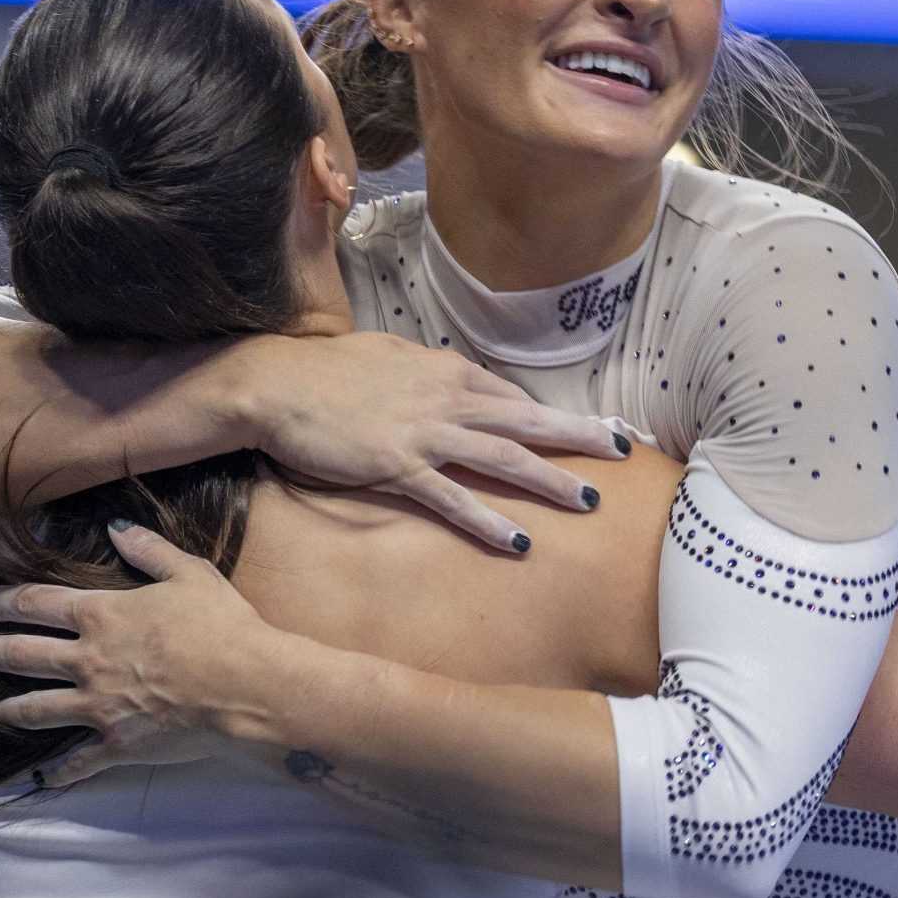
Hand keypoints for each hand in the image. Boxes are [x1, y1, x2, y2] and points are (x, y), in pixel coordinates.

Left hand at [0, 520, 268, 786]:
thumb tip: (114, 526)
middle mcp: (86, 660)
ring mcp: (96, 705)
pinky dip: (59, 770)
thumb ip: (149, 549)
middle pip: (25, 655)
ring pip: (38, 708)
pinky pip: (78, 761)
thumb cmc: (220, 623)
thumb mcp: (189, 572)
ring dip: (11, 708)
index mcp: (101, 615)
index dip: (7, 601)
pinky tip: (45, 777)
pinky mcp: (115, 742)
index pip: (39, 604)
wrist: (243, 682)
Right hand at [236, 331, 628, 553]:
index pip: (513, 397)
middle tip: (623, 450)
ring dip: (550, 480)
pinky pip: (454, 498)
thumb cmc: (325, 371)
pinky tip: (519, 540)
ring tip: (589, 499)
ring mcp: (425, 433)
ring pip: (504, 458)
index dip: (554, 415)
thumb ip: (426, 369)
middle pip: (526, 421)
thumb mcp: (388, 357)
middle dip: (579, 436)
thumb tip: (450, 374)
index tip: (591, 427)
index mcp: (446, 371)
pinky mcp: (398, 466)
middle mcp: (447, 399)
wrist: (274, 383)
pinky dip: (489, 520)